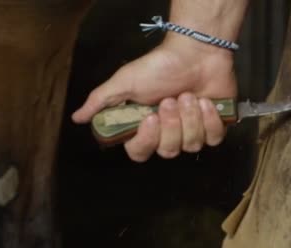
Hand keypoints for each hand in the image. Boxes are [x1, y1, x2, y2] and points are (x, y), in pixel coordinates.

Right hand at [72, 36, 236, 159]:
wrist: (195, 53)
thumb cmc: (158, 67)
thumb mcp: (124, 81)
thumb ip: (101, 100)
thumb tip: (76, 118)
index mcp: (145, 128)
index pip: (139, 153)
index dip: (146, 140)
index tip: (150, 117)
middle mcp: (167, 135)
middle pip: (167, 151)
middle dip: (171, 124)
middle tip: (171, 98)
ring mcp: (192, 134)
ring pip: (191, 145)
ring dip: (190, 117)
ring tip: (189, 94)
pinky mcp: (213, 129)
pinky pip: (212, 138)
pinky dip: (210, 119)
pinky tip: (206, 101)